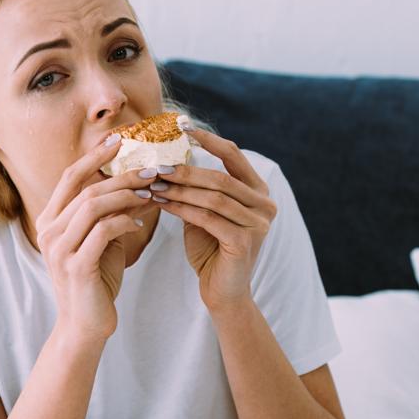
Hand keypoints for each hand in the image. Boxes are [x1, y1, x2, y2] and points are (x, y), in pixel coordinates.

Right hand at [34, 134, 158, 340]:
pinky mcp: (76, 266)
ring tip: (152, 192)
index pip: (71, 176)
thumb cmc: (96, 280)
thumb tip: (139, 183)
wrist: (85, 326)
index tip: (121, 139)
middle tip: (152, 168)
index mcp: (50, 220)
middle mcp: (48, 231)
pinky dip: (125, 221)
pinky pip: (103, 231)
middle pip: (85, 187)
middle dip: (121, 174)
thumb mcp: (101, 240)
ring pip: (93, 205)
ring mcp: (59, 249)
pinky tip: (141, 222)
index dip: (95, 155)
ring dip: (126, 195)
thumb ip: (111, 212)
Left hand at [149, 125, 276, 310]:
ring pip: (213, 196)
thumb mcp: (205, 212)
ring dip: (180, 189)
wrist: (223, 293)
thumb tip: (169, 158)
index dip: (208, 138)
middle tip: (155, 166)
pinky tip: (162, 204)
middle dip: (185, 170)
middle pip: (220, 177)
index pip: (233, 155)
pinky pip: (208, 217)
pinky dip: (182, 209)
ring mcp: (259, 223)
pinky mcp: (245, 241)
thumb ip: (198, 188)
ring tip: (153, 185)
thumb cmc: (211, 250)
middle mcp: (265, 204)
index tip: (181, 125)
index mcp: (258, 191)